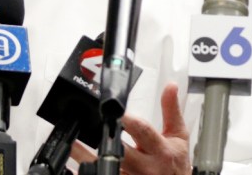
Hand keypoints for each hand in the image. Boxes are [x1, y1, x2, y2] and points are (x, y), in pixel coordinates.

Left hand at [70, 82, 190, 174]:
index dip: (128, 122)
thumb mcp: (179, 136)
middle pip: (121, 151)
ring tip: (73, 148)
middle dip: (103, 139)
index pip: (143, 132)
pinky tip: (77, 168)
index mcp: (160, 149)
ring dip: (88, 159)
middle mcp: (147, 166)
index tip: (115, 113)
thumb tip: (171, 86)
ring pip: (109, 167)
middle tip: (85, 127)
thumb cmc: (176, 163)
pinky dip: (91, 173)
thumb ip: (171, 110)